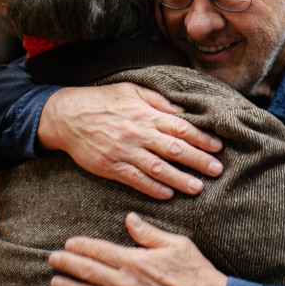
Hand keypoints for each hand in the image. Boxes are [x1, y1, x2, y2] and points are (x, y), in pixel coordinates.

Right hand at [37, 82, 223, 199]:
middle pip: (174, 149)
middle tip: (217, 170)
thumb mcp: (131, 91)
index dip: (201, 138)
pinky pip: (136, 180)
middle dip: (198, 160)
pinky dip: (153, 188)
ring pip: (158, 168)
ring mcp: (124, 151)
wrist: (66, 116)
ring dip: (180, 179)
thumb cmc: (103, 101)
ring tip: (198, 188)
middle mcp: (138, 133)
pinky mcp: (111, 166)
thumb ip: (158, 101)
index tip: (218, 147)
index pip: (181, 127)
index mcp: (146, 114)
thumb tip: (183, 110)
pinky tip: (168, 194)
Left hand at [48, 212, 228, 285]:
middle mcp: (125, 284)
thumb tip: (129, 218)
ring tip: (55, 281)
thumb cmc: (195, 273)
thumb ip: (148, 233)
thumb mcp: (176, 244)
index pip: (98, 251)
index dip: (80, 246)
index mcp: (135, 261)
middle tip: (52, 259)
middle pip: (86, 271)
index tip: (68, 243)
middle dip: (66, 264)